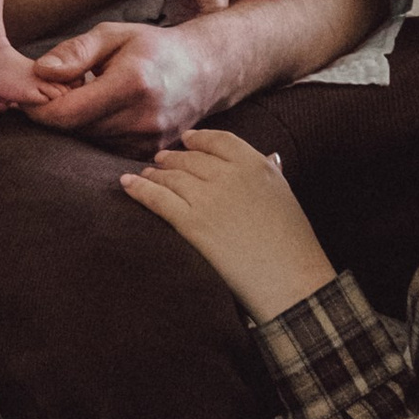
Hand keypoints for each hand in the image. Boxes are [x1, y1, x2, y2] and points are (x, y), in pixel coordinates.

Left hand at [22, 15, 235, 144]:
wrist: (204, 70)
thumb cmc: (152, 48)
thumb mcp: (113, 35)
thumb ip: (75, 52)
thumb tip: (39, 72)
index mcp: (131, 84)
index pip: (67, 113)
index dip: (39, 108)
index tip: (30, 95)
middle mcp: (142, 119)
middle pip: (74, 130)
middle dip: (58, 113)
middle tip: (60, 90)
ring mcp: (148, 141)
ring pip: (88, 142)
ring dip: (79, 124)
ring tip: (90, 96)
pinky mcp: (148, 154)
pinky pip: (105, 148)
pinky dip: (97, 133)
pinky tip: (107, 111)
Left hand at [121, 128, 338, 321]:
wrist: (289, 279)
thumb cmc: (292, 242)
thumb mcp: (285, 195)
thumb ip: (271, 172)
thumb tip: (269, 157)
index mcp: (255, 164)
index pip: (218, 140)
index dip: (198, 139)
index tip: (187, 140)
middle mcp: (229, 174)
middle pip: (191, 158)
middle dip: (173, 158)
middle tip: (160, 159)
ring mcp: (208, 198)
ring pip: (171, 176)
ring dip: (155, 173)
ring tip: (144, 174)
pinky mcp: (191, 223)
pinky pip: (157, 198)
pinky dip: (138, 188)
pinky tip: (126, 183)